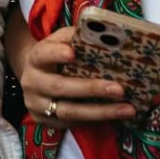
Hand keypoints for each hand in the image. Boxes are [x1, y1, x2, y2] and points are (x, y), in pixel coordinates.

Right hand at [18, 26, 134, 127]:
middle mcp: (32, 83)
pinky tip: (116, 118)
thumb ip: (77, 37)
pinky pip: (73, 123)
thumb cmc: (54, 55)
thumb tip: (108, 34)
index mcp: (35, 59)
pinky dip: (96, 121)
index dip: (56, 54)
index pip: (43, 55)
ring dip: (101, 111)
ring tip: (127, 109)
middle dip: (91, 89)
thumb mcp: (60, 41)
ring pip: (69, 111)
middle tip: (119, 89)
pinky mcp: (44, 121)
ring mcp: (37, 105)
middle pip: (60, 87)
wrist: (34, 77)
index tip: (73, 53)